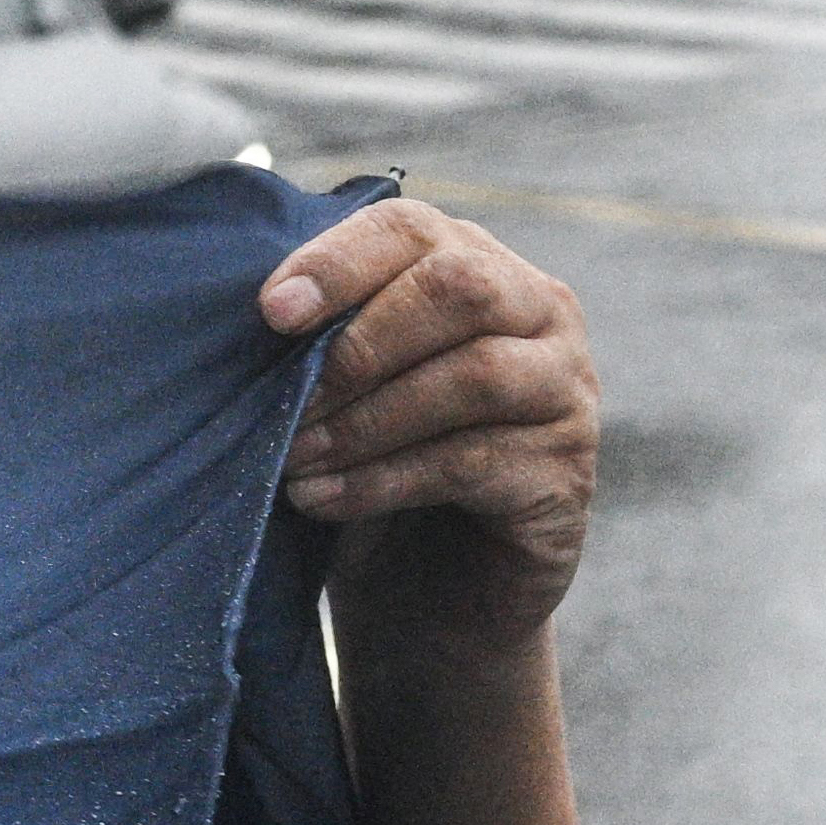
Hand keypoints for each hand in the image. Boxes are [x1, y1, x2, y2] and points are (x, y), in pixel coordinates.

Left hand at [261, 200, 595, 633]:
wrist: (431, 597)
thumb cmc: (375, 469)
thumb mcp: (343, 392)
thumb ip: (322, 337)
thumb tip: (258, 309)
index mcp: (476, 264)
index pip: (411, 228)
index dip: (339, 261)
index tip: (271, 313)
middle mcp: (539, 312)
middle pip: (458, 287)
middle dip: (360, 344)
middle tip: (287, 400)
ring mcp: (566, 390)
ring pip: (473, 375)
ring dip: (366, 420)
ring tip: (293, 459)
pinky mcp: (566, 473)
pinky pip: (473, 460)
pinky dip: (384, 479)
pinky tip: (323, 499)